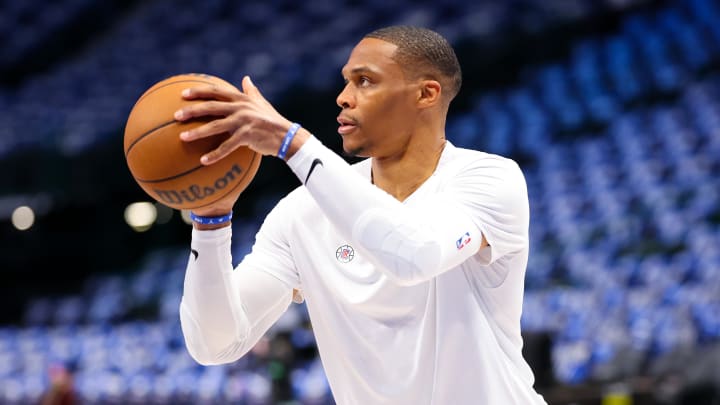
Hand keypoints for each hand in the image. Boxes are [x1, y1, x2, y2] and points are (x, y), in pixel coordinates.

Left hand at [174, 76, 298, 164]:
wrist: (287, 136)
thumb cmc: (273, 120)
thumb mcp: (262, 102)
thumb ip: (251, 91)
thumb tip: (246, 78)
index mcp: (241, 99)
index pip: (217, 91)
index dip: (199, 91)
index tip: (183, 94)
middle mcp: (240, 108)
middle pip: (211, 107)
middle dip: (192, 110)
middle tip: (176, 115)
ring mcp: (244, 121)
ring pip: (216, 126)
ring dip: (198, 132)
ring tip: (182, 137)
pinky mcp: (247, 136)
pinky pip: (227, 146)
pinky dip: (215, 154)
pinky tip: (203, 161)